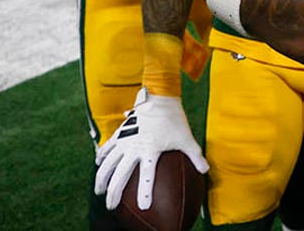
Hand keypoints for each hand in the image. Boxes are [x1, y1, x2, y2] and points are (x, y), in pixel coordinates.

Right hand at [94, 88, 207, 210]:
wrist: (160, 96)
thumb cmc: (175, 118)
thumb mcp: (187, 137)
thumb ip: (195, 155)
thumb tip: (205, 170)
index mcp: (151, 150)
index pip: (147, 176)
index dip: (145, 192)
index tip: (142, 206)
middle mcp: (134, 146)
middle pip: (120, 174)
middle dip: (113, 192)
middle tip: (110, 205)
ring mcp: (125, 139)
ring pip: (108, 162)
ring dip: (101, 177)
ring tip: (98, 190)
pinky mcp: (120, 132)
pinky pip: (107, 146)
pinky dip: (101, 155)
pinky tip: (97, 162)